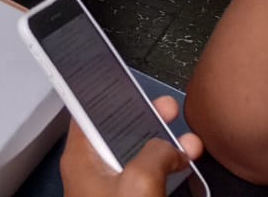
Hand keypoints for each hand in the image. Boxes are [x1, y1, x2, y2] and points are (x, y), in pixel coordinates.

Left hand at [61, 96, 202, 196]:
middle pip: (118, 132)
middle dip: (146, 118)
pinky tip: (183, 167)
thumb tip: (171, 146)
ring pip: (136, 157)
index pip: (88, 111)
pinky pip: (146, 179)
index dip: (107, 94)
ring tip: (187, 140)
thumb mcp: (139, 180)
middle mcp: (92, 171)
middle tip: (168, 109)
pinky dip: (164, 170)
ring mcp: (109, 189)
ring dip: (161, 147)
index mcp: (81, 157)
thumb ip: (155, 152)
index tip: (122, 80)